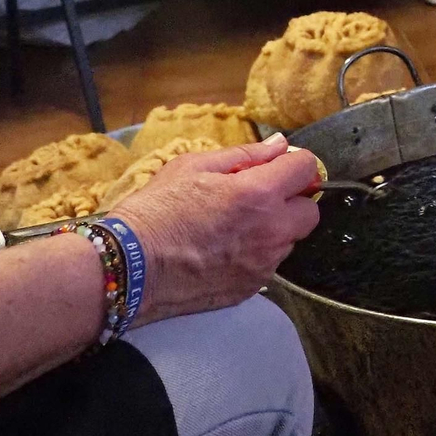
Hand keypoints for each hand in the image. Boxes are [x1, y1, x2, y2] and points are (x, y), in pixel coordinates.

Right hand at [112, 134, 319, 326]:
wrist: (126, 270)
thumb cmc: (155, 211)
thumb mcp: (193, 166)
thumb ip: (245, 155)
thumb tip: (279, 145)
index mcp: (259, 194)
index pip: (308, 169)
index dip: (295, 165)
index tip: (277, 168)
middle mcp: (270, 232)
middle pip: (309, 212)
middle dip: (292, 202)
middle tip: (258, 199)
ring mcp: (262, 266)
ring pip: (289, 242)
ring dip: (273, 231)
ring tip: (232, 228)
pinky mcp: (249, 290)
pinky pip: (267, 267)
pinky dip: (254, 256)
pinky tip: (222, 252)